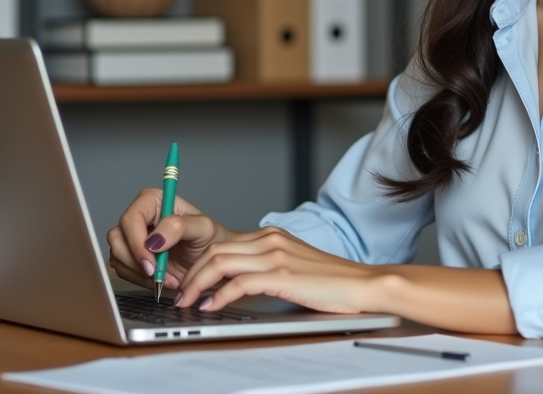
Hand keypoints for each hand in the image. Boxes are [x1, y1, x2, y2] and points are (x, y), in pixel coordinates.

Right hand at [106, 189, 236, 290]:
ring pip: (117, 255)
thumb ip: (179, 227)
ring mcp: (132, 237)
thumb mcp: (203, 228)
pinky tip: (160, 279)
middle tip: (157, 274)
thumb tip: (154, 240)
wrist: (209, 262)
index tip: (151, 261)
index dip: (136, 241)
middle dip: (135, 260)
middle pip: (117, 237)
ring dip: (139, 273)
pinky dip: (139, 280)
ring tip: (165, 277)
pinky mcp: (130, 256)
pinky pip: (122, 269)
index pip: (131, 218)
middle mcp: (139, 217)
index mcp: (152, 201)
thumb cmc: (208, 239)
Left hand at [175, 226, 384, 313]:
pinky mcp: (282, 275)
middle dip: (190, 275)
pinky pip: (239, 282)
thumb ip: (267, 268)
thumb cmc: (332, 282)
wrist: (362, 284)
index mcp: (271, 235)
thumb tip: (236, 285)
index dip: (198, 265)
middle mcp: (270, 239)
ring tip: (188, 303)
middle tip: (180, 296)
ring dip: (197, 285)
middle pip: (214, 251)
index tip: (189, 285)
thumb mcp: (293, 267)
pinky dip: (219, 295)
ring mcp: (275, 255)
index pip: (222, 245)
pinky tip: (212, 307)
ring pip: (220, 262)